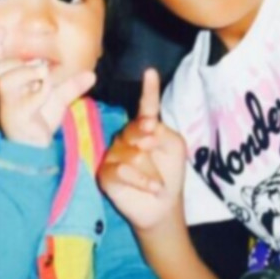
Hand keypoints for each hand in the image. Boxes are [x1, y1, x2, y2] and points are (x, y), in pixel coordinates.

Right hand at [0, 28, 94, 146]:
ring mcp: (7, 104)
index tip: (1, 30)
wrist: (37, 147)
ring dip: (31, 75)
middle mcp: (4, 93)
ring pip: (10, 77)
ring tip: (43, 83)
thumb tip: (92, 75)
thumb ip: (71, 86)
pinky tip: (44, 98)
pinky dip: (42, 92)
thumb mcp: (58, 99)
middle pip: (2, 66)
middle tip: (42, 72)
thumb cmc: (40, 120)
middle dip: (24, 64)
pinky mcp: (14, 116)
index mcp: (10, 85)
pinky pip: (31, 94)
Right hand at [98, 69, 186, 232]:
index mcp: (144, 129)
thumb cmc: (168, 175)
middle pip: (133, 129)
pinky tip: (153, 187)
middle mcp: (125, 138)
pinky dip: (140, 179)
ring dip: (150, 170)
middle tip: (154, 147)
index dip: (148, 90)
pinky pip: (120, 169)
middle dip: (146, 137)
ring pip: (130, 152)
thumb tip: (144, 128)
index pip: (145, 106)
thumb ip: (162, 131)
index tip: (151, 72)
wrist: (163, 206)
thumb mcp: (174, 148)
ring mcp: (112, 155)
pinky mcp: (105, 173)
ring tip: (158, 183)